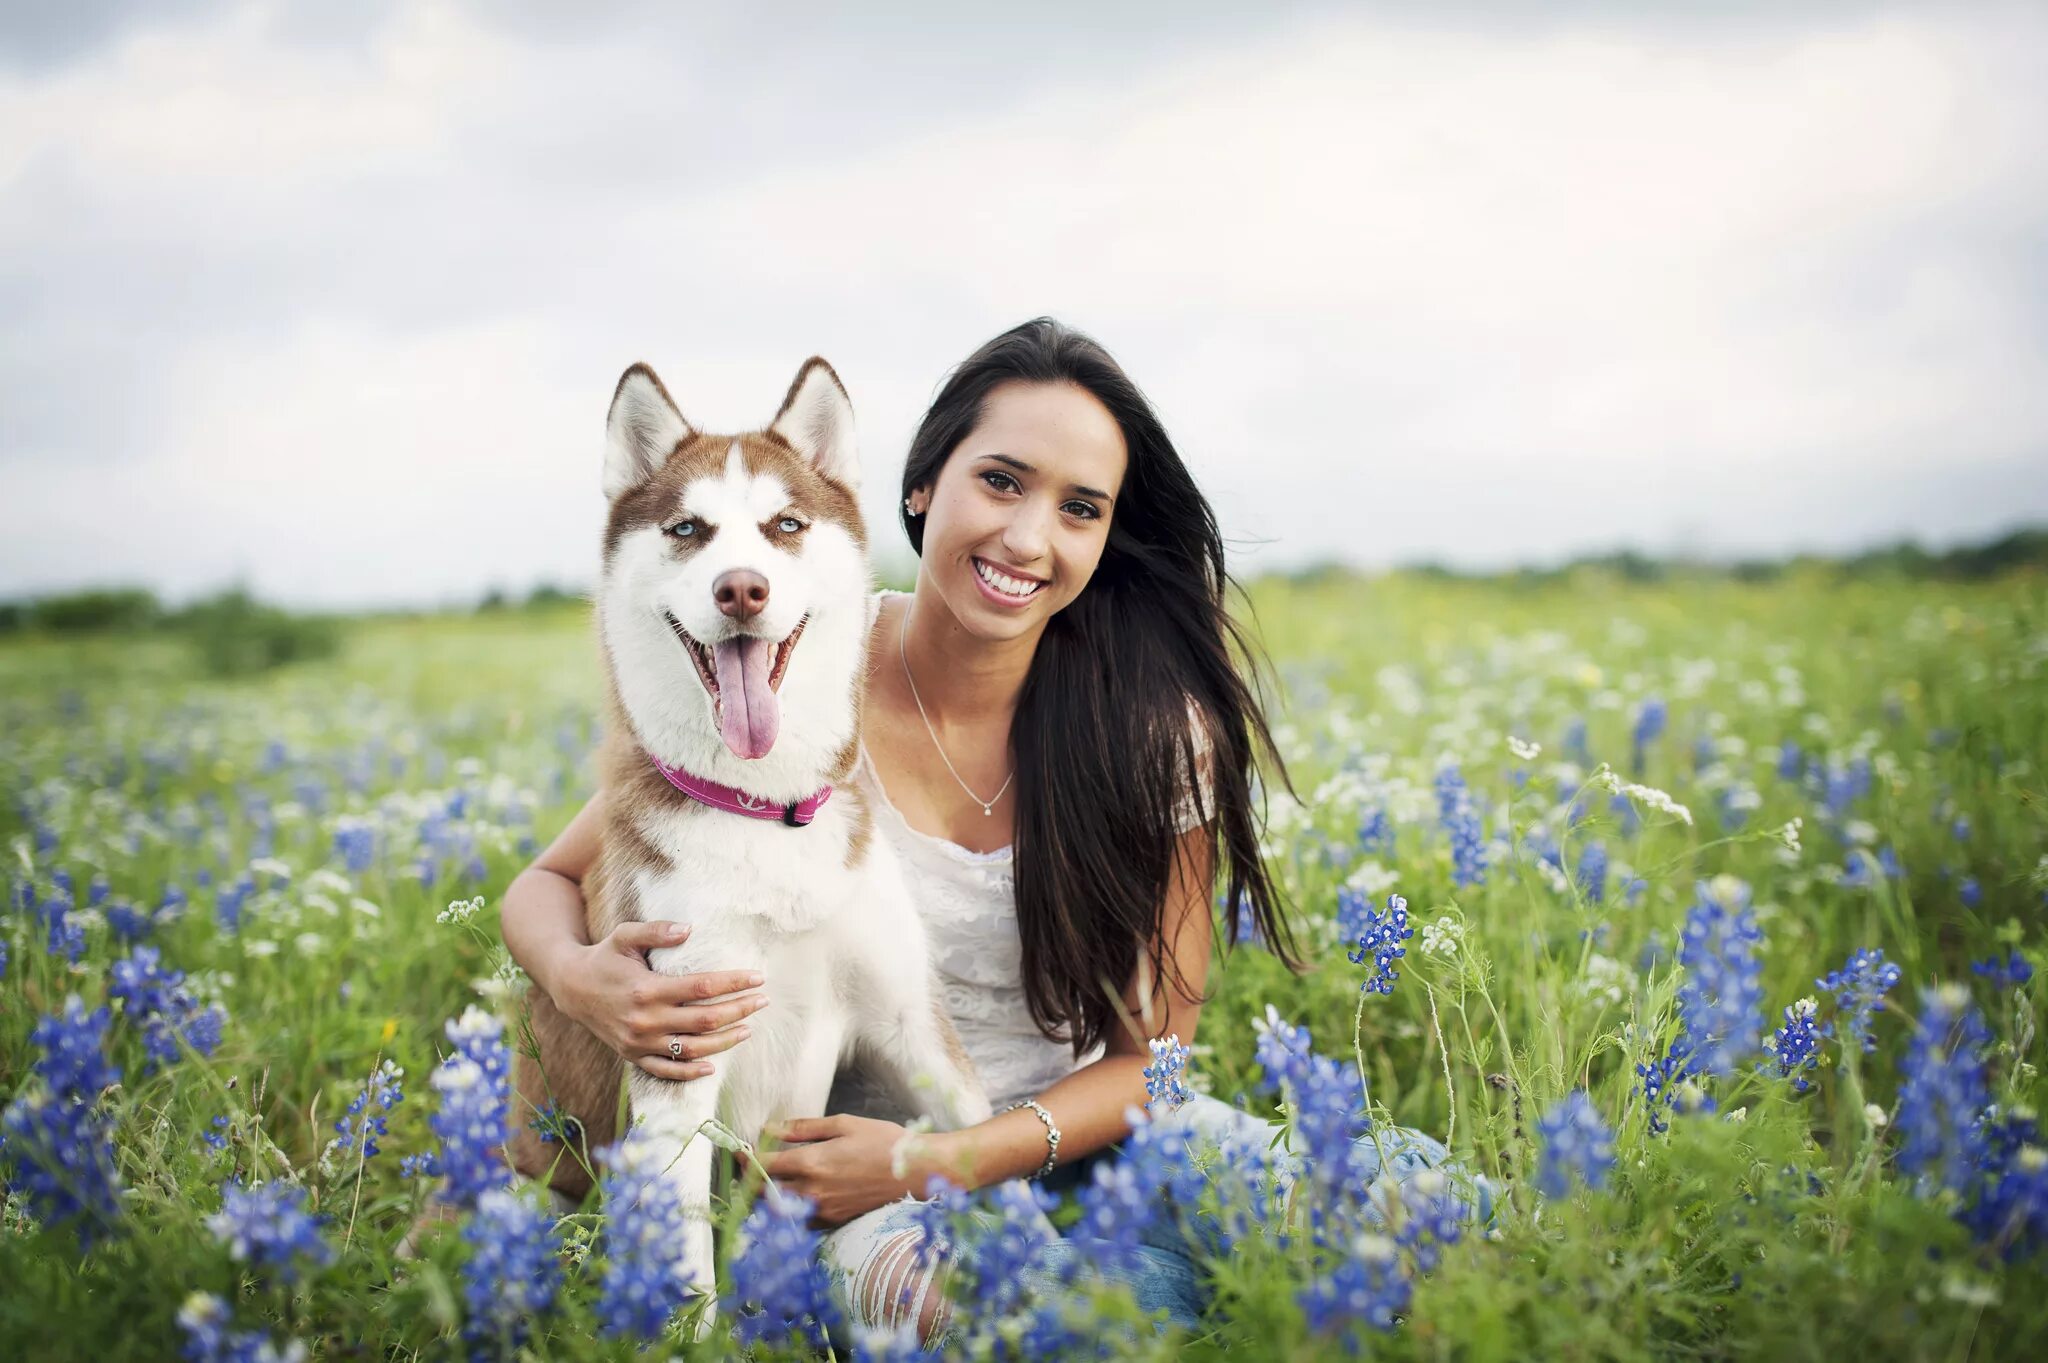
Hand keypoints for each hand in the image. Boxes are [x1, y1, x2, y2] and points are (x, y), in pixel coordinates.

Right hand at [552, 920, 768, 1079]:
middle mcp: (645, 1020)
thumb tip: (689, 930)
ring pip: (692, 1049)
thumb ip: (657, 931)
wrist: (571, 988)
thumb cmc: (605, 957)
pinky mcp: (633, 1055)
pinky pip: (666, 1070)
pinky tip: (712, 1067)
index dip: (733, 983)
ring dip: (725, 1041)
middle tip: (763, 1000)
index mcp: (647, 989)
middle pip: (705, 1020)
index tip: (758, 977)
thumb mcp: (625, 936)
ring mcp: (639, 1042)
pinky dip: (690, 1072)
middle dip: (739, 1010)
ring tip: (748, 1028)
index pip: (702, 988)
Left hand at [756, 1115, 965, 1227]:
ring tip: (767, 1182)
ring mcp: (823, 1211)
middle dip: (750, 1181)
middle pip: (763, 1195)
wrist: (916, 1172)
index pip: (763, 1166)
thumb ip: (803, 1128)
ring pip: (779, 1212)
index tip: (738, 1150)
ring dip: (767, 1199)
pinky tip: (793, 1196)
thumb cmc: (883, 1142)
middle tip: (748, 1168)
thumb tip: (770, 1129)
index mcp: (812, 1163)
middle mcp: (813, 1192)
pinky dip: (789, 1211)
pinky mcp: (834, 1222)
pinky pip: (800, 1221)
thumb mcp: (843, 1124)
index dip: (744, 1158)